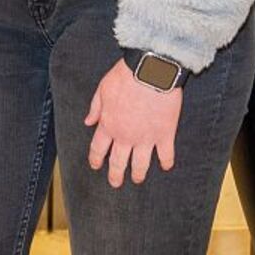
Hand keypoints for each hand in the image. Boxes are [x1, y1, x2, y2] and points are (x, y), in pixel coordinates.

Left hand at [84, 59, 182, 186]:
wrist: (151, 71)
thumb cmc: (125, 77)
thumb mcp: (102, 89)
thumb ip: (95, 108)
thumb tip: (88, 121)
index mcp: (108, 125)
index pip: (99, 148)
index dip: (96, 159)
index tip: (96, 166)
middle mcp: (126, 136)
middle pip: (119, 162)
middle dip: (116, 174)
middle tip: (115, 183)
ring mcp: (146, 138)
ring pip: (141, 164)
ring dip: (139, 173)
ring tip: (138, 179)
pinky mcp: (165, 134)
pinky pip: (166, 154)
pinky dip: (166, 162)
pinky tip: (166, 167)